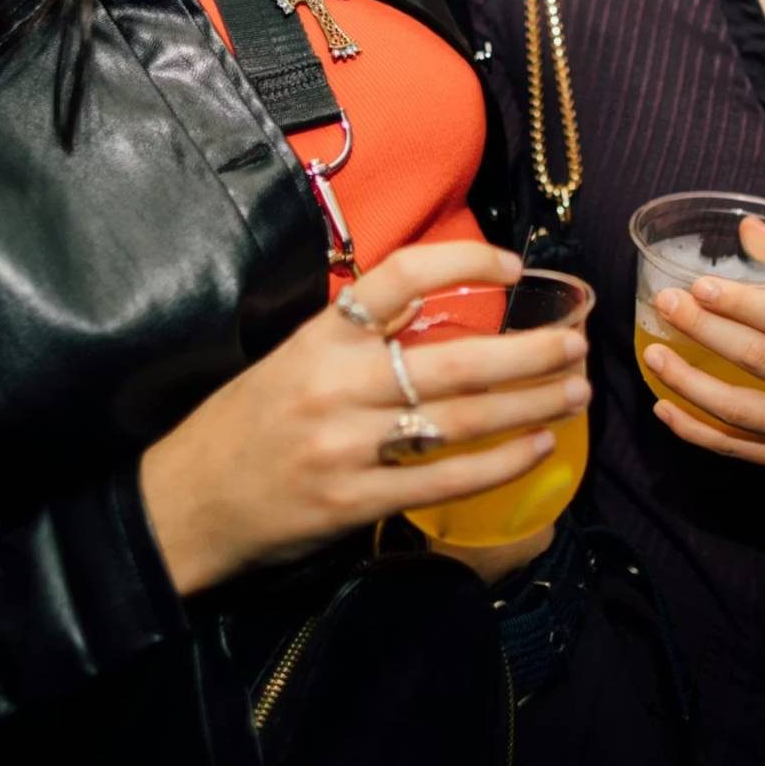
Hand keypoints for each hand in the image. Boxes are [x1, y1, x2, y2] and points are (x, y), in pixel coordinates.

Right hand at [139, 243, 589, 596]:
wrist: (186, 502)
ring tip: (576, 392)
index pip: (399, 278)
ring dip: (530, 404)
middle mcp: (336, 383)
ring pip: (461, 418)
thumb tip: (435, 312)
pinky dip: (499, 464)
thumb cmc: (244, 424)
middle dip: (531, 352)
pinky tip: (538, 448)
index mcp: (320, 336)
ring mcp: (346, 445)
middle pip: (456, 358)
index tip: (514, 265)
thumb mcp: (291, 357)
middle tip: (578, 345)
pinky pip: (443, 478)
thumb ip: (356, 336)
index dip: (463, 262)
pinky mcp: (354, 501)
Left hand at [640, 219, 764, 478]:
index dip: (743, 303)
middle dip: (707, 331)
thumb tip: (748, 227)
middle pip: (761, 361)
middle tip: (668, 306)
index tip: (700, 285)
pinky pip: (737, 449)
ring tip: (653, 356)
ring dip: (690, 384)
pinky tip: (664, 407)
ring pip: (742, 411)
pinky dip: (695, 430)